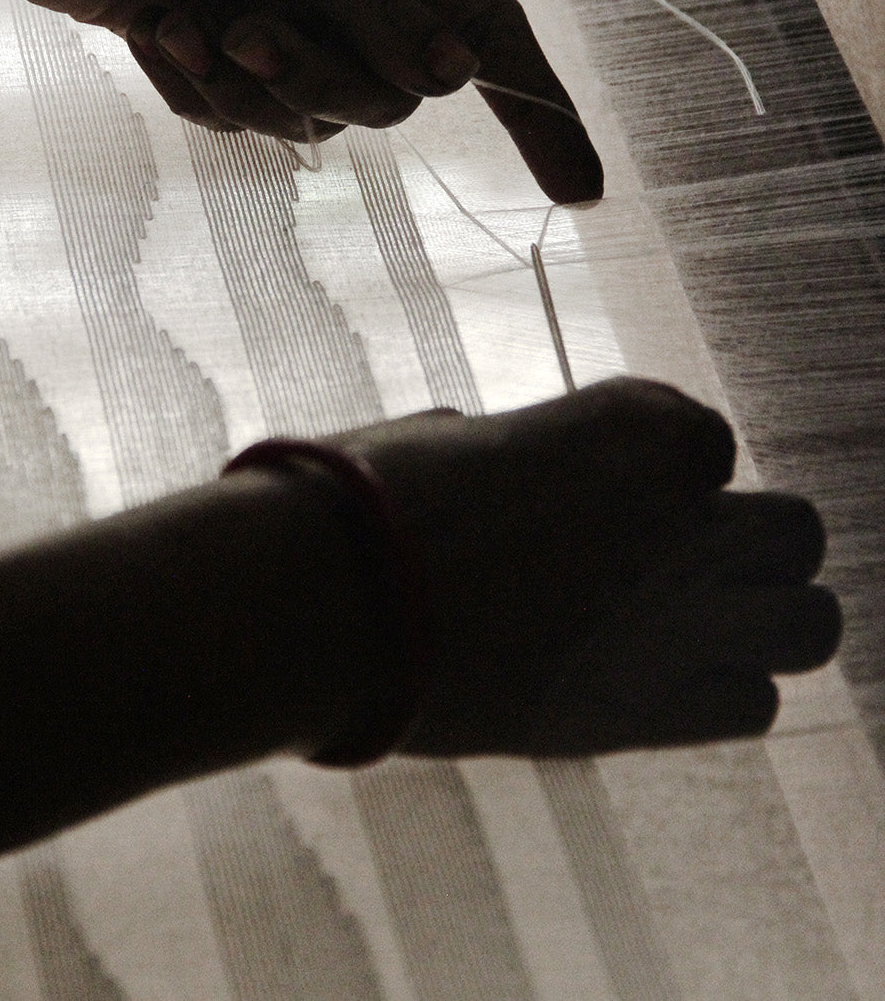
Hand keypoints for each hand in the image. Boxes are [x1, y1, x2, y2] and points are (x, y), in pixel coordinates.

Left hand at [0, 0, 602, 202]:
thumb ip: (372, 2)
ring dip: (250, 85)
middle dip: (319, 76)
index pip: (484, 27)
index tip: (583, 190)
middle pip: (391, 91)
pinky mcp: (218, 52)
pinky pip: (243, 120)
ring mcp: (280, 16)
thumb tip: (453, 75)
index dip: (539, 109)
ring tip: (191, 20)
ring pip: (316, 115)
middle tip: (247, 31)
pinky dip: (197, 89)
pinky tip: (154, 29)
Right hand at [336, 378, 839, 756]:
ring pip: (812, 623)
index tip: (599, 481)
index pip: (706, 437)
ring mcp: (674, 619)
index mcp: (630, 426)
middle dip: (745, 538)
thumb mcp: (452, 438)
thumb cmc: (368, 499)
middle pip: (796, 529)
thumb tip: (515, 462)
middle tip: (667, 555)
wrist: (328, 606)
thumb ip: (521, 447)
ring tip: (681, 621)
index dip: (660, 460)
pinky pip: (750, 704)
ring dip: (762, 616)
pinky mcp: (640, 712)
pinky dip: (720, 689)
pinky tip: (646, 675)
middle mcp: (679, 518)